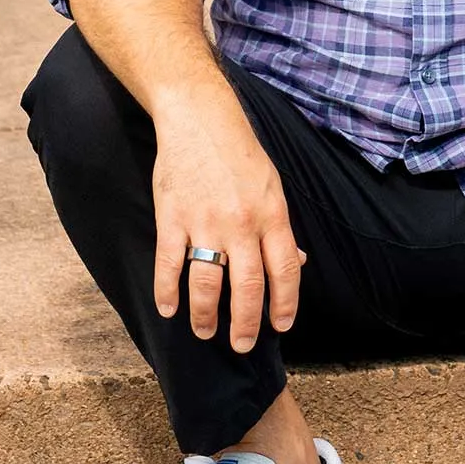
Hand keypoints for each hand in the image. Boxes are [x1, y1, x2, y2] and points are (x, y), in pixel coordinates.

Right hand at [149, 84, 304, 353]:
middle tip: (240, 345)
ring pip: (207, 283)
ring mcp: (205, 222)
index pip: (284, 271)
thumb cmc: (240, 152)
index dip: (284, 304)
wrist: (199, 118)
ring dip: (205, 315)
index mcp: (272, 214)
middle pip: (247, 287)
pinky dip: (168, 292)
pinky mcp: (172, 218)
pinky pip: (169, 265)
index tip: (280, 326)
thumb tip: (295, 263)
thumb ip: (280, 227)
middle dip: (244, 324)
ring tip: (204, 332)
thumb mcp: (272, 185)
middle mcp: (241, 223)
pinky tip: (169, 310)